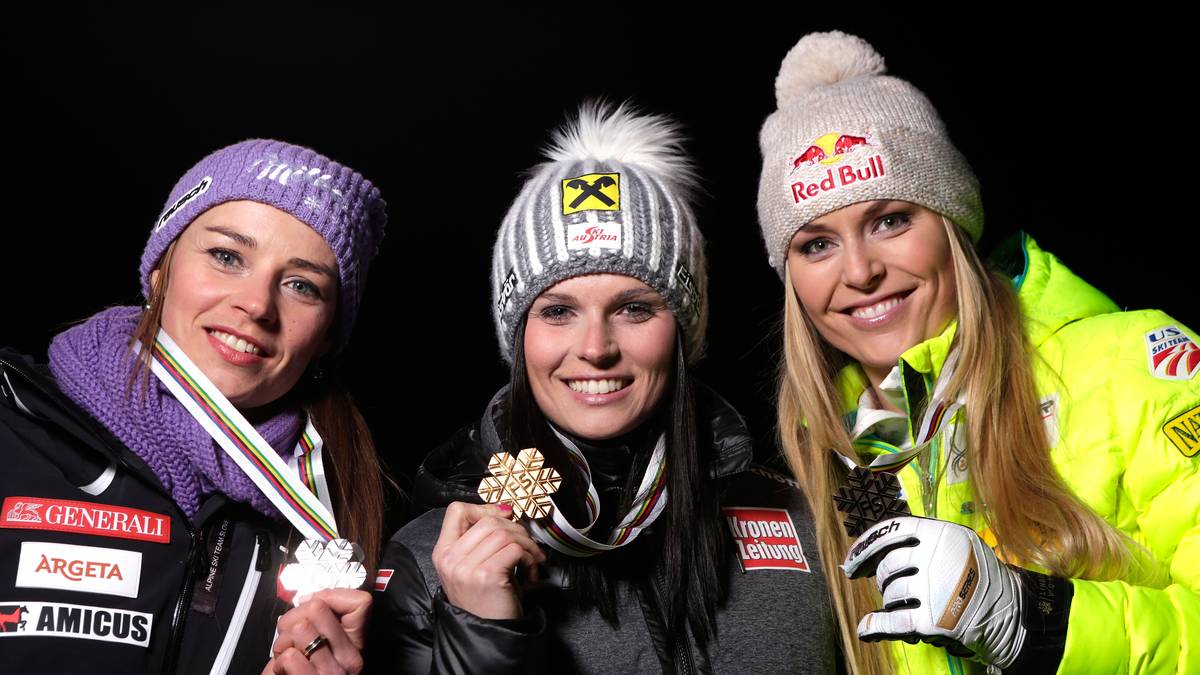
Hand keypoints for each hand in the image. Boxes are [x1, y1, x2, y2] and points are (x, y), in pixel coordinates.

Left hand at [264, 588, 371, 673]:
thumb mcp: (318, 646)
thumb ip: (320, 622)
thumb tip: (310, 597)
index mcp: (355, 644)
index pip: (361, 602)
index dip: (329, 595)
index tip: (312, 607)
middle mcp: (351, 659)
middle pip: (319, 607)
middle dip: (292, 618)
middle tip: (292, 638)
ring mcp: (334, 674)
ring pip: (302, 629)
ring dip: (283, 641)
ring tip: (287, 655)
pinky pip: (292, 656)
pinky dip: (278, 660)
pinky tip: (284, 670)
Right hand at [432, 502, 546, 619]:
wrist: (488, 636)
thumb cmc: (486, 602)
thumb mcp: (472, 567)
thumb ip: (481, 541)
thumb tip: (505, 512)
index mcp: (443, 553)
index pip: (456, 511)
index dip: (483, 508)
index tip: (504, 516)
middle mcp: (451, 559)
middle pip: (487, 520)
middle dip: (515, 528)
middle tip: (528, 544)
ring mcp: (466, 567)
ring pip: (504, 533)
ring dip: (527, 544)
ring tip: (532, 559)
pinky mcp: (486, 575)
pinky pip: (515, 549)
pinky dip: (530, 556)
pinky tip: (530, 571)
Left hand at [841, 516, 1025, 667]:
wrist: (1011, 614)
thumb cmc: (977, 576)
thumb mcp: (957, 543)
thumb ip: (920, 541)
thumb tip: (870, 551)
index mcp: (940, 533)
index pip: (889, 531)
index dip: (863, 547)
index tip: (851, 563)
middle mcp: (936, 557)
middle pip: (887, 567)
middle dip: (884, 580)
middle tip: (892, 588)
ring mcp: (934, 589)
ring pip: (890, 595)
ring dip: (893, 604)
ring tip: (911, 606)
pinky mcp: (932, 620)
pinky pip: (892, 621)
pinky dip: (875, 626)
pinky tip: (867, 628)